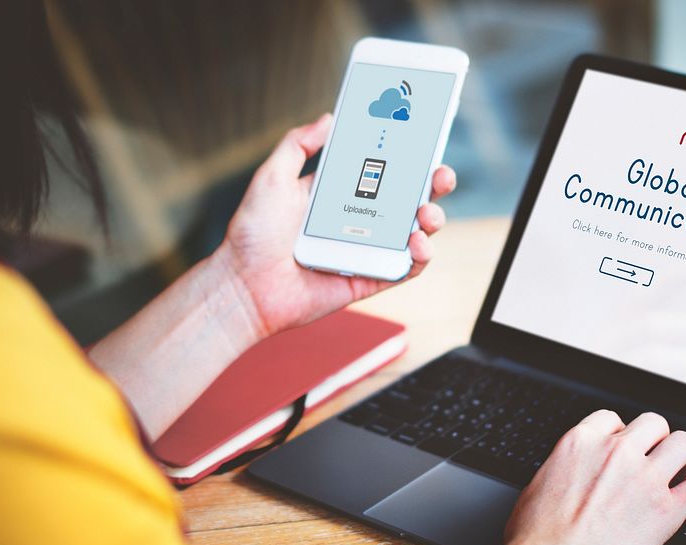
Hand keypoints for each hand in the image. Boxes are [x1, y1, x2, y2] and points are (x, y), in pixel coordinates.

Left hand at [215, 113, 456, 336]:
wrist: (244, 286)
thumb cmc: (252, 235)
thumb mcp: (272, 178)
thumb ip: (298, 145)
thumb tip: (329, 118)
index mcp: (340, 193)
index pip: (383, 169)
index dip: (407, 155)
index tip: (424, 138)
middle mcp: (359, 220)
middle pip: (408, 198)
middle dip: (432, 184)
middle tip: (441, 174)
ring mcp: (368, 250)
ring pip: (415, 232)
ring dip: (433, 219)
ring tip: (425, 213)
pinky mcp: (370, 279)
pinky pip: (406, 268)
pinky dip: (421, 255)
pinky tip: (418, 242)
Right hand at [482, 410, 685, 544]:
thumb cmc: (535, 536)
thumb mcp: (538, 484)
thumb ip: (563, 469)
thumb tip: (569, 474)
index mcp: (581, 442)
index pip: (613, 419)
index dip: (620, 434)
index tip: (623, 448)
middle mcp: (617, 453)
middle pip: (653, 423)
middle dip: (655, 440)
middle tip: (654, 460)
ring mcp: (645, 479)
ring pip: (684, 443)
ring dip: (685, 456)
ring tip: (681, 472)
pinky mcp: (666, 510)